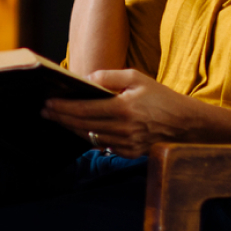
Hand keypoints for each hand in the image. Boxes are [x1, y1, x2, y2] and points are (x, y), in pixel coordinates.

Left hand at [42, 69, 211, 157]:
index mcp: (123, 108)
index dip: (63, 107)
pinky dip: (89, 137)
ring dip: (71, 128)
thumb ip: (109, 77)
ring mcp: (126, 144)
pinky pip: (102, 146)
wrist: (185, 124)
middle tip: (45, 112)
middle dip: (61, 118)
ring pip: (90, 137)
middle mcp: (122, 129)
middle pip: (82, 125)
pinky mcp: (129, 153)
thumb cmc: (161, 97)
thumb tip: (86, 80)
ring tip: (58, 119)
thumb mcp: (137, 78)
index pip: (84, 110)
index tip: (48, 103)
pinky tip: (79, 129)